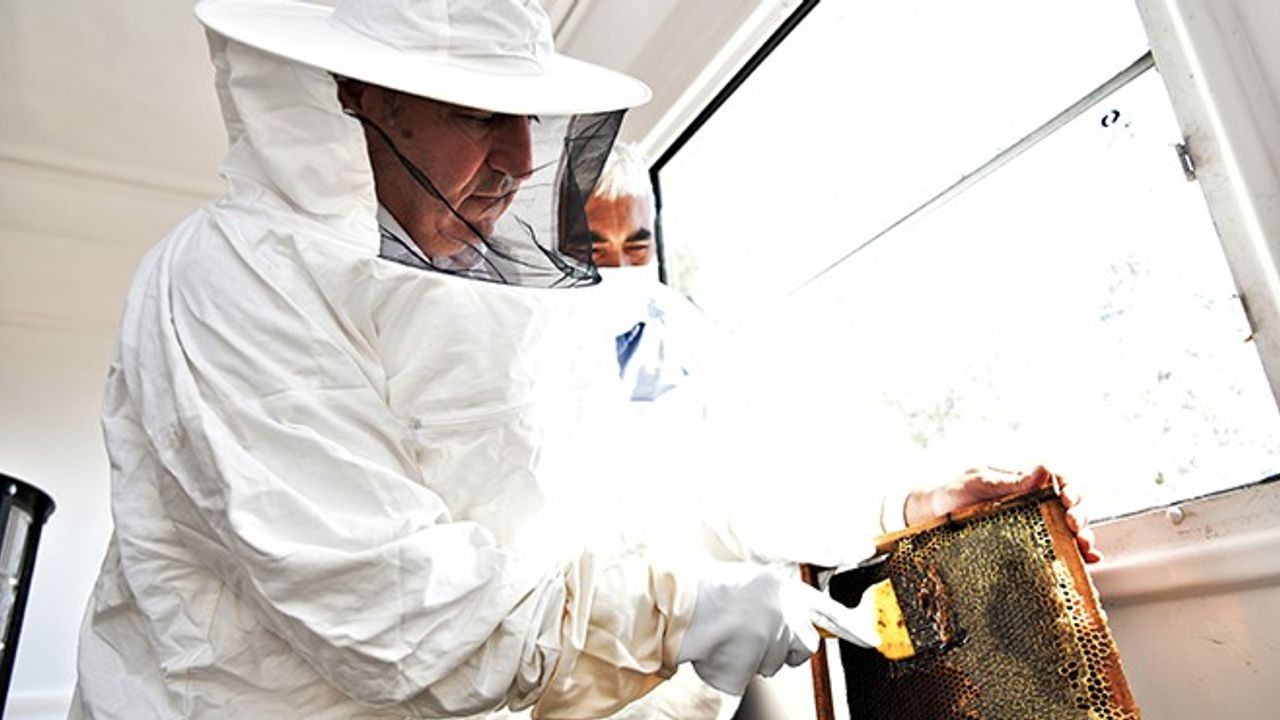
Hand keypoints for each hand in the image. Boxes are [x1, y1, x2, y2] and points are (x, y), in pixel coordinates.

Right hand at [676, 563, 867, 695]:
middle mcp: (786, 609)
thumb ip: (778, 600)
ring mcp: (775, 633)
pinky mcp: (761, 656)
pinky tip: (728, 649)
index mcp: (785, 588)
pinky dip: (743, 667)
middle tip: (754, 635)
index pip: (828, 609)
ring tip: (733, 637)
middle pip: (804, 645)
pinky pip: (759, 672)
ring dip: (759, 657)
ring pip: (779, 662)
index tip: (870, 640)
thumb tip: (798, 625)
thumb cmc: (709, 593)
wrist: (680, 604)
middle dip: (785, 647)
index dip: (851, 626)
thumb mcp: (752, 584)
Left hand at [903, 465, 1100, 562]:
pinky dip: (1075, 554)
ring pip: (1068, 529)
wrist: (927, 517)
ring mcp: (1031, 525)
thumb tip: (1043, 471)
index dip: (1070, 488)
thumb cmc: (951, 494)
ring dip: (1082, 536)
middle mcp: (1032, 503)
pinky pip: (1055, 549)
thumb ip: (1008, 481)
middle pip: (1070, 506)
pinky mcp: (1025, 546)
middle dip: (1079, 514)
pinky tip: (1087, 559)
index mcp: (1022, 483)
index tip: (1067, 499)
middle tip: (1073, 524)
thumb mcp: (977, 483)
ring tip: (1084, 546)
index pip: (1058, 481)